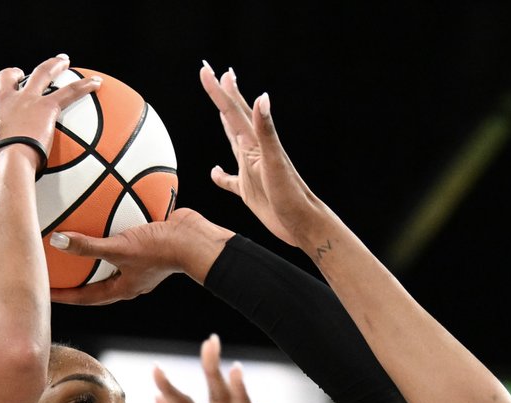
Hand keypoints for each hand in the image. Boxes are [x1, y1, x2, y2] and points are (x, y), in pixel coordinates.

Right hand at [0, 55, 100, 226]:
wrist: (4, 165)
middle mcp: (3, 105)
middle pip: (4, 80)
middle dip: (12, 75)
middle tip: (19, 74)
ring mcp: (25, 102)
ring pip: (40, 75)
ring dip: (52, 66)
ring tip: (64, 62)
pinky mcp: (46, 107)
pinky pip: (69, 93)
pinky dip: (84, 87)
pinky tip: (98, 84)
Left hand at [48, 208, 233, 304]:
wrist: (195, 239)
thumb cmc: (161, 250)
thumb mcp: (120, 248)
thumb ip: (88, 246)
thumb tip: (56, 240)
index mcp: (124, 288)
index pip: (86, 298)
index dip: (64, 297)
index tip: (43, 294)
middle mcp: (132, 277)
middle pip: (97, 281)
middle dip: (77, 277)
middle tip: (55, 269)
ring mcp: (142, 261)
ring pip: (112, 258)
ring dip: (95, 250)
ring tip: (76, 236)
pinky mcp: (150, 242)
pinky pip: (125, 235)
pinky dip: (113, 225)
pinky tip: (105, 207)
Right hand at [198, 62, 329, 249]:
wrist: (303, 223)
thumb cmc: (291, 195)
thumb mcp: (275, 162)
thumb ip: (266, 131)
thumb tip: (261, 98)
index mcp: (255, 144)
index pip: (233, 112)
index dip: (219, 91)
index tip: (207, 71)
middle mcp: (252, 152)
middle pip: (233, 118)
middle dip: (222, 96)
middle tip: (212, 73)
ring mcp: (250, 171)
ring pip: (233, 141)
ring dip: (226, 124)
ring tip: (220, 108)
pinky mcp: (249, 191)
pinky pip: (230, 180)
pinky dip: (220, 176)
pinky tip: (215, 171)